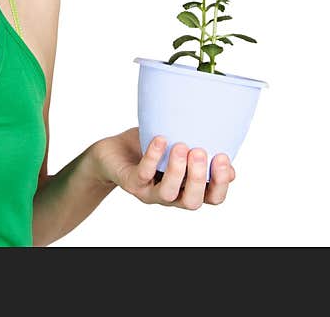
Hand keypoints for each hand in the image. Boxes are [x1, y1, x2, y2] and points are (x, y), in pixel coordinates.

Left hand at [94, 127, 235, 209]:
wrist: (112, 152)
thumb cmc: (150, 149)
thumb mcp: (178, 147)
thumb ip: (200, 153)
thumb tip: (229, 161)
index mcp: (187, 189)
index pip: (212, 198)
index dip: (221, 183)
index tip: (222, 157)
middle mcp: (171, 195)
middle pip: (192, 201)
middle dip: (199, 178)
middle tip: (199, 151)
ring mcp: (150, 192)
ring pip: (168, 193)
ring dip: (176, 170)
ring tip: (180, 146)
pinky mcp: (131, 183)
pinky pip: (143, 174)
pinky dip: (153, 156)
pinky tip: (160, 139)